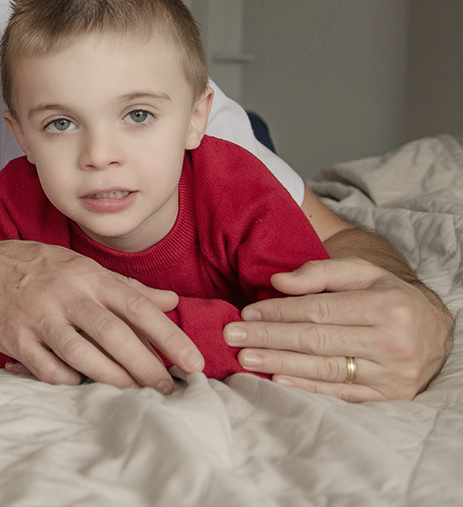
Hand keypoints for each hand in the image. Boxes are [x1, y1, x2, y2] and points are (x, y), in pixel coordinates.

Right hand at [0, 240, 203, 392]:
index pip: (137, 306)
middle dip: (146, 365)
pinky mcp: (16, 338)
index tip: (192, 362)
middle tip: (167, 388)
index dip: (169, 336)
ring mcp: (39, 316)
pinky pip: (48, 368)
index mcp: (88, 276)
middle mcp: (66, 294)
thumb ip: (128, 288)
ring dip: (112, 378)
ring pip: (82, 354)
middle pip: (114, 334)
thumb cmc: (38, 269)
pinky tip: (82, 383)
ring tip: (133, 391)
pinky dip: (69, 380)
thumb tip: (171, 301)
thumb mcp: (83, 267)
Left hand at [225, 257, 453, 400]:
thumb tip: (278, 282)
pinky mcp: (389, 397)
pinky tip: (277, 379)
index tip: (246, 313)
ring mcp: (393, 374)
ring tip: (246, 358)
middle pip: (317, 341)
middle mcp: (394, 343)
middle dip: (270, 338)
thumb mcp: (364, 272)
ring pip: (325, 369)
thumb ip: (321, 273)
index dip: (279, 312)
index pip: (320, 311)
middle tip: (233, 336)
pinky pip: (340, 393)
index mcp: (389, 307)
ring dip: (279, 364)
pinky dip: (306, 387)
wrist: (435, 331)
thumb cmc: (390, 296)